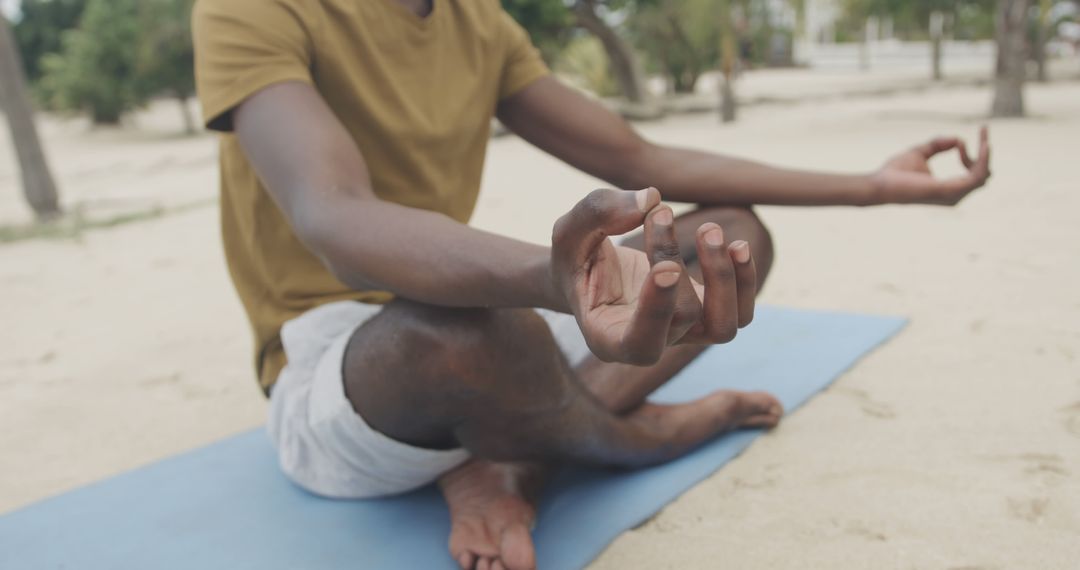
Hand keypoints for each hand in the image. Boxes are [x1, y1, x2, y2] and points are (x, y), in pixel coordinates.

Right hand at [551, 188, 756, 365]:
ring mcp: (679, 333)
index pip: (642, 343)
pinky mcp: (702, 314)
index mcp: (608, 339)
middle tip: (660, 213)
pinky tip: (736, 245)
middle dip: (674, 259)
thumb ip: (598, 212)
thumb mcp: (570, 231)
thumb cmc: (575, 255)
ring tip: (709, 231)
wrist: (587, 272)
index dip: (658, 310)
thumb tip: (653, 198)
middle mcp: (648, 345)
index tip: (666, 267)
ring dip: (724, 278)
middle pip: (683, 317)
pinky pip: (738, 313)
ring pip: (723, 327)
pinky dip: (743, 280)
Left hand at [870, 126, 990, 205]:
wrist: (879, 182)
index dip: (976, 154)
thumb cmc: (896, 171)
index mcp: (949, 188)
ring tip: (984, 136)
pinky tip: (983, 145)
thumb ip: (939, 144)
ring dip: (986, 153)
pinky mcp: (948, 191)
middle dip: (985, 152)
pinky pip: (976, 176)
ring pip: (983, 175)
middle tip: (984, 129)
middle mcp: (954, 195)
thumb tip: (958, 139)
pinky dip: (982, 160)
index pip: (974, 172)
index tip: (968, 137)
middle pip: (983, 174)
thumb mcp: (921, 152)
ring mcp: (953, 195)